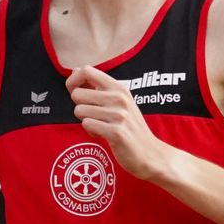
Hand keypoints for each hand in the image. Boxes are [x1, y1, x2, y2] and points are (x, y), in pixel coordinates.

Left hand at [66, 66, 168, 182]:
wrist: (150, 152)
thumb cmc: (130, 127)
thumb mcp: (120, 101)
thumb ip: (100, 87)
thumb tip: (75, 71)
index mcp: (119, 87)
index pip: (86, 71)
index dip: (73, 81)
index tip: (75, 92)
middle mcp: (119, 98)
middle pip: (77, 94)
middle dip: (79, 106)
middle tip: (93, 115)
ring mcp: (118, 115)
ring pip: (79, 111)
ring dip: (86, 121)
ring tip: (101, 126)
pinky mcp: (116, 132)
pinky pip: (87, 125)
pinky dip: (91, 132)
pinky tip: (103, 135)